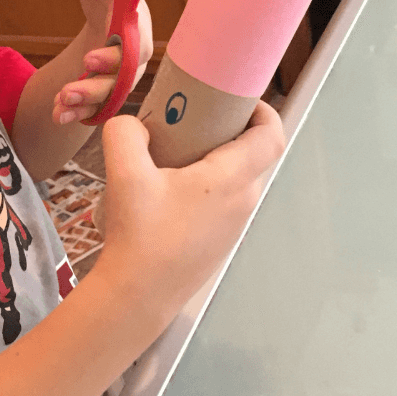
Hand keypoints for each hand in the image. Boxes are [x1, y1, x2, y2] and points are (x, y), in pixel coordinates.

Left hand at [51, 0, 152, 124]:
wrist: (105, 28)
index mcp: (134, 24)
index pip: (134, 43)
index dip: (117, 56)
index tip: (91, 59)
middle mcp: (134, 55)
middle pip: (123, 77)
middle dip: (98, 84)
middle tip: (71, 86)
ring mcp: (123, 78)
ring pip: (109, 96)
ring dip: (85, 100)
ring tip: (61, 101)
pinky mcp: (109, 95)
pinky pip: (97, 110)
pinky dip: (76, 113)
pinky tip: (58, 115)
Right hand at [96, 100, 285, 320]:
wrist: (138, 296)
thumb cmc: (139, 237)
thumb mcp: (124, 174)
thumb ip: (126, 133)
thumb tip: (135, 124)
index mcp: (231, 179)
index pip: (272, 136)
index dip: (264, 111)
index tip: (240, 98)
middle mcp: (242, 201)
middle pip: (251, 154)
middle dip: (226, 131)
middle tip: (190, 120)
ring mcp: (234, 225)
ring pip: (235, 179)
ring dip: (213, 160)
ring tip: (173, 157)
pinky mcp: (221, 242)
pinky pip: (222, 202)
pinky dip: (205, 187)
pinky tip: (168, 193)